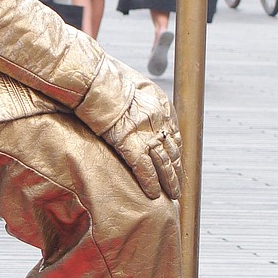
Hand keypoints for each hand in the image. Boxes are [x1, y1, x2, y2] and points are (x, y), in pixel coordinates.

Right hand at [100, 78, 181, 200]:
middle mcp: (158, 123)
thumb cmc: (111, 83)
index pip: (175, 138)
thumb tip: (146, 116)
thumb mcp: (138, 89)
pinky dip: (150, 182)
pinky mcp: (130, 144)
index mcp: (162, 110)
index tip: (177, 165)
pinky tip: (153, 193)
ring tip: (172, 194)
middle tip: (179, 187)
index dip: (177, 154)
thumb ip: (147, 105)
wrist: (98, 83)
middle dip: (176, 172)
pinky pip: (145, 168)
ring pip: (164, 164)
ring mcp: (145, 134)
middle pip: (173, 153)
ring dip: (169, 182)